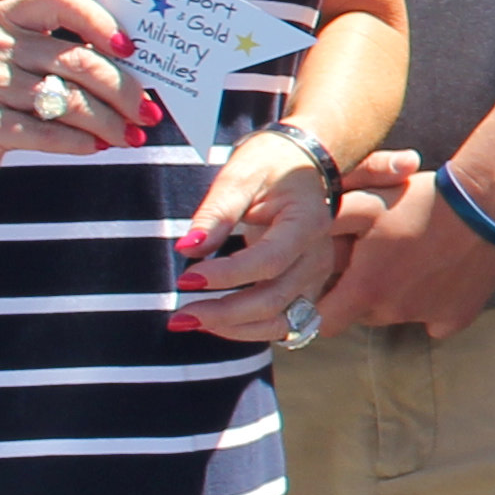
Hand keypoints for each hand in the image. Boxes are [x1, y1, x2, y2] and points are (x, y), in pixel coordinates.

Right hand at [0, 0, 146, 191]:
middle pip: (77, 60)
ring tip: (132, 136)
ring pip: (67, 100)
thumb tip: (143, 70)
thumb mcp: (24, 64)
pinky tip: (98, 147)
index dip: (100, 20)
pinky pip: (45, 132)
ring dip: (109, 122)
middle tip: (149, 114)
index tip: (133, 50)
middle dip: (124, 90)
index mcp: (7, 16)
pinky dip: (79, 142)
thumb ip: (70, 55)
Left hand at [170, 130, 337, 343]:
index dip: (227, 276)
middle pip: (274, 300)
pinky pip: (281, 323)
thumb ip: (215, 213)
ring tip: (191, 321)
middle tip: (176, 317)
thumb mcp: (240, 177)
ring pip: (280, 322)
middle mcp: (317, 256)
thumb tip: (187, 249)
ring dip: (234, 329)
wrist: (303, 166)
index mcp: (306, 223)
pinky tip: (214, 321)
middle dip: (223, 314)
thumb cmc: (269, 165)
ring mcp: (316, 277)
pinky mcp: (305, 290)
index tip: (185, 280)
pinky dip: (247, 329)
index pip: (269, 261)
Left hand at [318, 148, 494, 338]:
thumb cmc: (421, 200)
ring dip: (397, 296)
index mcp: (366, 289)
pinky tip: (439, 275)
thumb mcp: (366, 202)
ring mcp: (427, 318)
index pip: (322, 323)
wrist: (485, 204)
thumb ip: (327, 221)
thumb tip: (290, 233)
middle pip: (362, 317)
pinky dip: (433, 306)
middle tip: (376, 261)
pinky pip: (435, 322)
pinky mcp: (457, 318)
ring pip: (397, 316)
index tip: (330, 287)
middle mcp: (393, 311)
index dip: (320, 306)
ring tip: (411, 260)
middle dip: (362, 295)